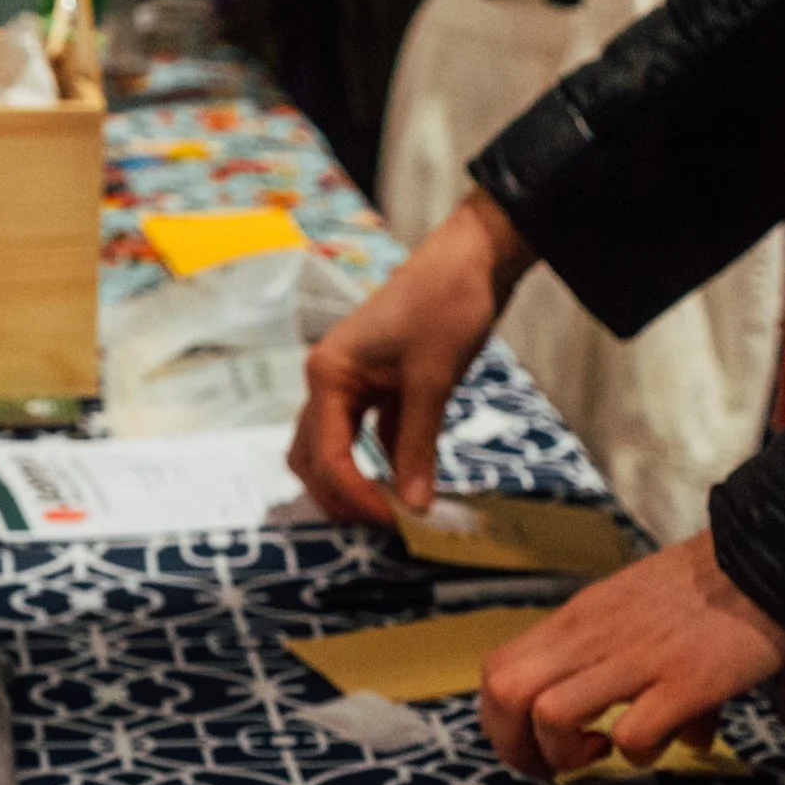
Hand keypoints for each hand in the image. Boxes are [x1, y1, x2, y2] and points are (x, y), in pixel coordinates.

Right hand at [291, 190, 532, 519]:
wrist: (472, 258)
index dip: (356, 496)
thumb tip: (414, 506)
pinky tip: (406, 482)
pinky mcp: (376, 384)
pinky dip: (379, 462)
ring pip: (332, 449)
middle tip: (380, 526)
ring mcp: (348, 382)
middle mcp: (327, 380)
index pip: (327, 456)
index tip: (392, 521)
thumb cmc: (446, 306)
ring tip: (388, 512)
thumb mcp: (432, 382)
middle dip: (339, 496)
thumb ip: (417, 447)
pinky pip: (365, 435)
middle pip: (313, 458)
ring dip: (351, 482)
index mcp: (328, 375)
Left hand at [479, 533, 784, 775]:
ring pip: (550, 715)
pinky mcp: (684, 680)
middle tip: (553, 765)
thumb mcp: (644, 610)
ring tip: (601, 750)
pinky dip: (636, 751)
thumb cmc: (712, 586)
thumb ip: (635, 668)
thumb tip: (677, 735)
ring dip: (566, 752)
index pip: (498, 669)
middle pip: (506, 693)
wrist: (773, 557)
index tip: (531, 745)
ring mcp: (637, 658)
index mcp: (580, 618)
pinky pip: (631, 733)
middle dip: (516, 747)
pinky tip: (658, 741)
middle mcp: (595, 635)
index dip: (500, 722)